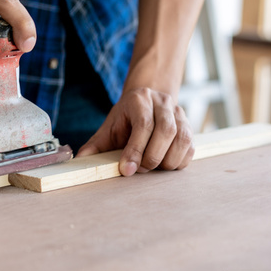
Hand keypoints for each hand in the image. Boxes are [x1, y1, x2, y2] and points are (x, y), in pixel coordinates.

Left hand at [77, 87, 193, 175]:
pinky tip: (165, 164)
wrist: (147, 102)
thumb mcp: (108, 128)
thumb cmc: (125, 119)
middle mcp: (163, 103)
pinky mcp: (189, 126)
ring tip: (153, 168)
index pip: (143, 125)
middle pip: (166, 131)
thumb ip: (95, 145)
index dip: (135, 150)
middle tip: (140, 170)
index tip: (127, 170)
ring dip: (168, 161)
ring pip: (182, 139)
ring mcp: (179, 113)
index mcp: (139, 100)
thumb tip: (80, 161)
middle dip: (152, 157)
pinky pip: (190, 147)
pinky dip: (179, 161)